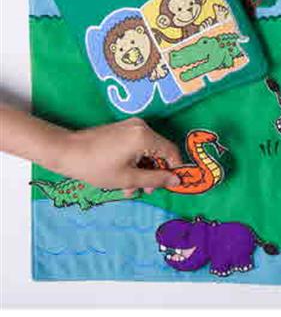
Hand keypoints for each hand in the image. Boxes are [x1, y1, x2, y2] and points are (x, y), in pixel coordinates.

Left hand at [56, 118, 181, 194]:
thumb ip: (156, 179)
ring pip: (149, 150)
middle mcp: (142, 127)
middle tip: (146, 190)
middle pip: (160, 151)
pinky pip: (139, 145)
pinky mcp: (124, 128)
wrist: (66, 151)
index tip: (173, 185)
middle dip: (155, 172)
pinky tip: (125, 175)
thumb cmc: (96, 167)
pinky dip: (136, 160)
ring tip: (130, 187)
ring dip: (144, 169)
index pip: (171, 151)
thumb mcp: (128, 178)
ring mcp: (132, 125)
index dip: (175, 169)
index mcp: (145, 137)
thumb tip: (177, 181)